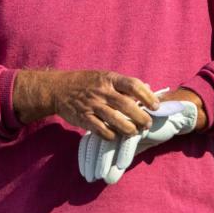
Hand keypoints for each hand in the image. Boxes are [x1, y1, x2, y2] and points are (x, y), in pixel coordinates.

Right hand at [14, 69, 158, 139]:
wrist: (57, 89)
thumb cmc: (86, 82)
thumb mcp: (104, 76)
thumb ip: (124, 84)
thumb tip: (147, 89)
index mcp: (109, 79)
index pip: (133, 85)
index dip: (147, 96)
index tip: (155, 106)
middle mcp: (101, 91)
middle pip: (126, 105)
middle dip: (141, 116)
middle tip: (147, 123)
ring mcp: (92, 105)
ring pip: (116, 119)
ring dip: (129, 128)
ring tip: (134, 132)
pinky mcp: (84, 118)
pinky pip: (101, 130)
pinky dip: (111, 135)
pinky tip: (116, 136)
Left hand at [77, 100, 197, 183]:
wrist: (171, 115)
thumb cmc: (147, 130)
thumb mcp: (130, 145)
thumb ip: (117, 156)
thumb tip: (106, 176)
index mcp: (107, 122)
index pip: (90, 140)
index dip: (86, 157)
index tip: (85, 174)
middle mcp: (113, 119)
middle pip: (96, 141)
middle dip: (93, 161)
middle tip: (91, 178)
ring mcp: (125, 120)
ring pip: (110, 142)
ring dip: (106, 161)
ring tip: (104, 177)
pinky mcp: (139, 123)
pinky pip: (129, 141)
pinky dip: (124, 154)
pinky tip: (121, 167)